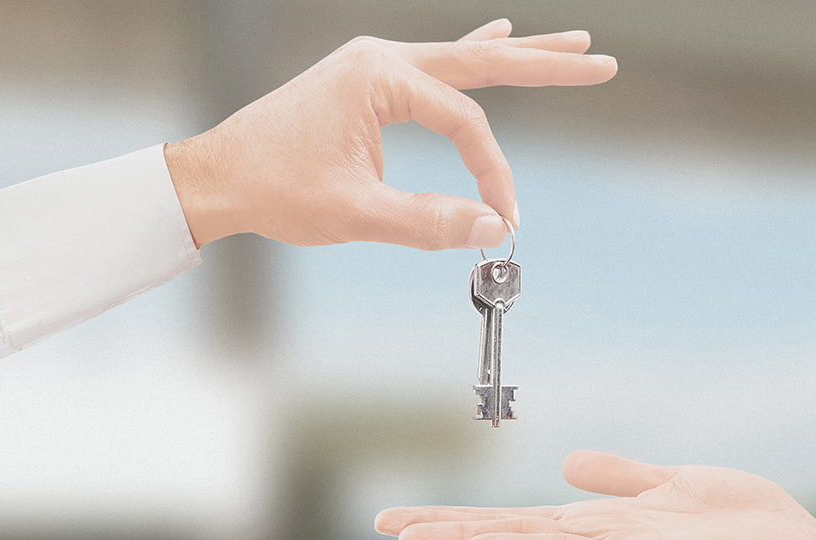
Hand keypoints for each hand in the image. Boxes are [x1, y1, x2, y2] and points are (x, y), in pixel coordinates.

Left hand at [164, 18, 616, 249]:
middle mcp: (380, 58)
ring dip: (516, 55)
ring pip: (462, 57)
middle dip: (544, 64)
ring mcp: (372, 64)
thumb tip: (493, 228)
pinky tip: (497, 35)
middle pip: (481, 61)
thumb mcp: (354, 214)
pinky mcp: (365, 81)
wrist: (215, 176)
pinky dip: (470, 56)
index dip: (492, 171)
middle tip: (601, 62)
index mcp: (378, 76)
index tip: (503, 216)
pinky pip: (434, 65)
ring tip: (568, 44)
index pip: (464, 122)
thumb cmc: (273, 189)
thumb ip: (428, 221)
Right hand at [375, 450, 815, 539]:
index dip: (461, 520)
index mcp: (605, 529)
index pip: (518, 522)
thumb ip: (623, 477)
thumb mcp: (682, 488)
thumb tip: (565, 464)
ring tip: (433, 538)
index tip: (401, 521)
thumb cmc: (757, 534)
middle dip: (451, 533)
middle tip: (387, 528)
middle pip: (514, 535)